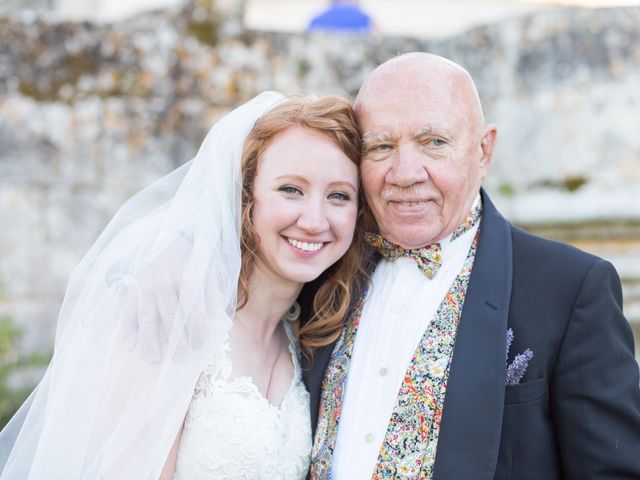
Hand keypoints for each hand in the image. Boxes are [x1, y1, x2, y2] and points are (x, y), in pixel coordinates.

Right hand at [109, 234, 206, 362]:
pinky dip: (127, 329)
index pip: (192, 304)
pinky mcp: (132, 289)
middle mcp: (164, 279)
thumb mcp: (207, 273)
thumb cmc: (192, 267)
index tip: (200, 344)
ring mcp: (146, 284)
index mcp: (186, 275)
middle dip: (174, 337)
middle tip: (179, 357)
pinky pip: (128, 311)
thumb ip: (212, 295)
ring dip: (149, 339)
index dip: (196, 325)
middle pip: (169, 313)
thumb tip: (219, 322)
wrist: (169, 245)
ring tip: (154, 359)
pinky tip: (129, 346)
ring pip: (147, 315)